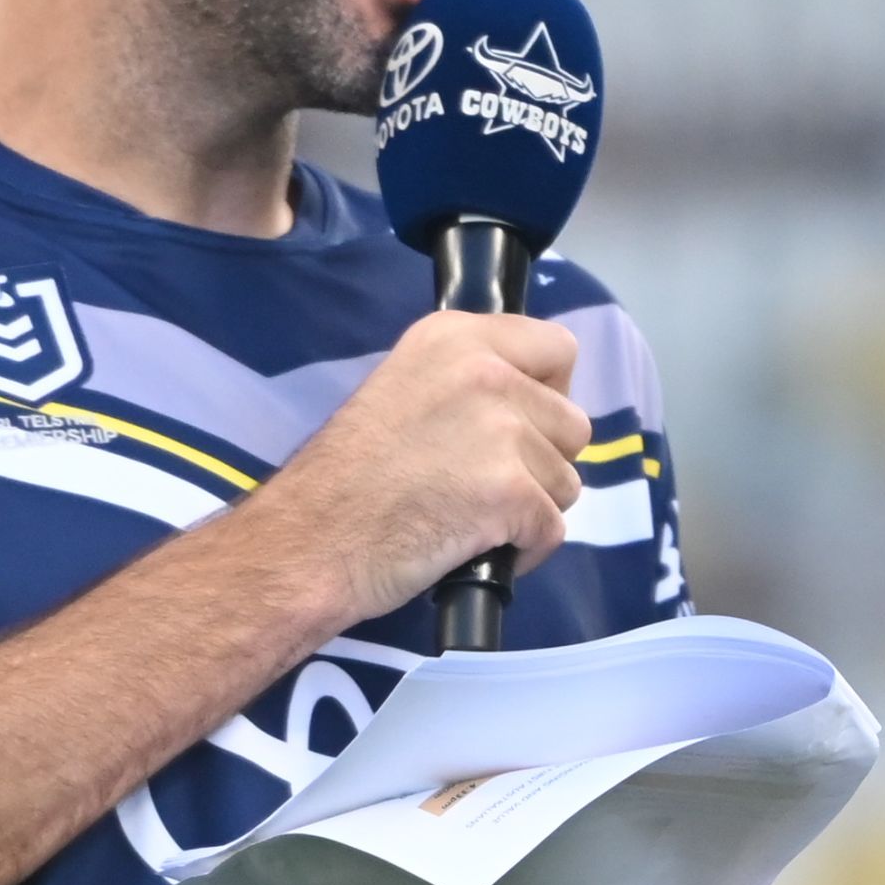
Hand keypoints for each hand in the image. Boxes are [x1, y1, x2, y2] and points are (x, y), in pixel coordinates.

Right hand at [242, 309, 588, 621]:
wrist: (311, 539)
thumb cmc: (349, 475)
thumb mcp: (405, 388)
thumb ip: (471, 382)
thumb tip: (534, 402)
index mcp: (456, 336)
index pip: (558, 349)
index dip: (547, 395)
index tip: (512, 424)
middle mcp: (485, 371)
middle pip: (573, 422)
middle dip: (542, 461)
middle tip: (480, 480)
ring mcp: (502, 431)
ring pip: (567, 480)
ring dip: (531, 506)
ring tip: (468, 514)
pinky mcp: (512, 491)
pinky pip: (553, 529)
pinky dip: (524, 549)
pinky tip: (476, 547)